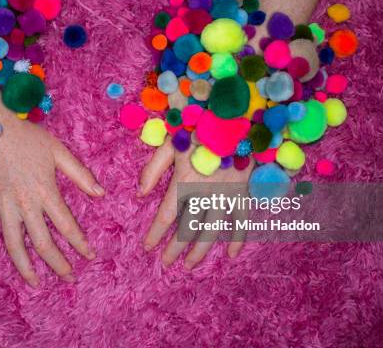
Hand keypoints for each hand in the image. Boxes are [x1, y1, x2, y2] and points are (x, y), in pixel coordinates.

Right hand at [0, 91, 103, 286]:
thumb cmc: (27, 136)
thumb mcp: (58, 151)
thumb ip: (80, 174)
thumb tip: (100, 194)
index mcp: (46, 191)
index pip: (67, 225)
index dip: (80, 243)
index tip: (90, 256)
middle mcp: (25, 204)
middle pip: (42, 242)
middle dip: (57, 264)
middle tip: (69, 278)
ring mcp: (3, 204)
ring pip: (13, 243)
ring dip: (25, 266)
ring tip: (35, 283)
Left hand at [139, 138, 253, 268]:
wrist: (233, 117)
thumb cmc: (197, 127)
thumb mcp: (170, 143)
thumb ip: (152, 169)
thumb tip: (140, 194)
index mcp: (183, 181)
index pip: (166, 216)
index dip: (155, 234)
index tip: (147, 247)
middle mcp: (204, 193)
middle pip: (187, 230)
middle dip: (175, 249)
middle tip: (166, 263)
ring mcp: (225, 195)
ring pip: (212, 231)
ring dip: (200, 251)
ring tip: (189, 266)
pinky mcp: (242, 192)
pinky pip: (241, 221)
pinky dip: (238, 239)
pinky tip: (230, 254)